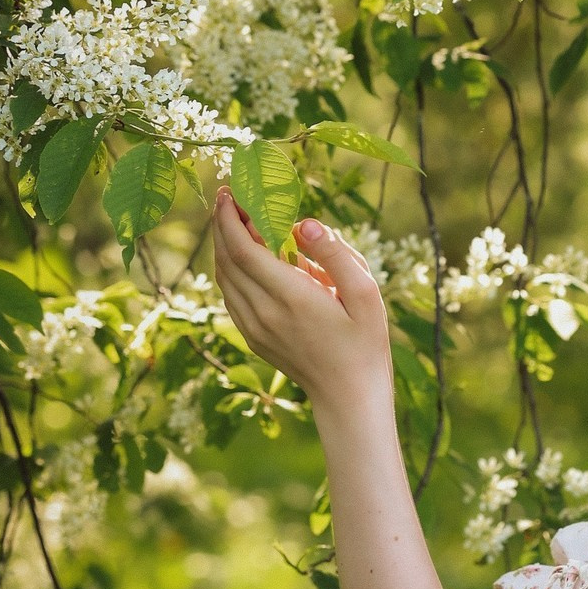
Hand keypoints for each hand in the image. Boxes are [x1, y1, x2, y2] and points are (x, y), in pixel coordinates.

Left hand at [211, 186, 390, 407]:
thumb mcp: (365, 293)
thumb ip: (335, 254)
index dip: (230, 218)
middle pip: (226, 260)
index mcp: (291, 298)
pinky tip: (246, 257)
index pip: (244, 249)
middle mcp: (264, 313)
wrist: (349, 395)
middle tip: (230, 198)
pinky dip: (231, 270)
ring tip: (237, 222)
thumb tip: (303, 223)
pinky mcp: (254, 338)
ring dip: (224, 246)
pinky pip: (232, 296)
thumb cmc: (364, 342)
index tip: (231, 193)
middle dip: (223, 225)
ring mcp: (255, 328)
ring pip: (224, 278)